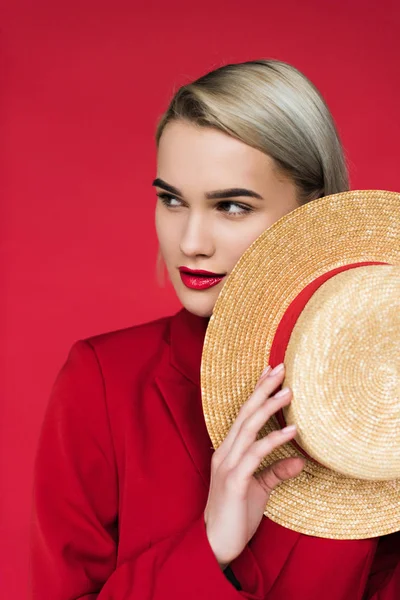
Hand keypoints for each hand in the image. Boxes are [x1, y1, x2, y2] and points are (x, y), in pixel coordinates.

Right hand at [204, 364, 304, 568]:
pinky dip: (274, 440)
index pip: (243, 415)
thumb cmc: (235, 516)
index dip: (256, 393)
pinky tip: (292, 431)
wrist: (216, 545)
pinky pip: (256, 454)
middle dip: (262, 389)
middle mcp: (225, 452)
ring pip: (248, 428)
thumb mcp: (258, 490)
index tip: (270, 373)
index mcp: (228, 452)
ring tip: (289, 392)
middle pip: (245, 414)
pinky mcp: (234, 481)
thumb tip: (299, 458)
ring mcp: (228, 465)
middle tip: (280, 368)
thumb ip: (276, 472)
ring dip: (269, 408)